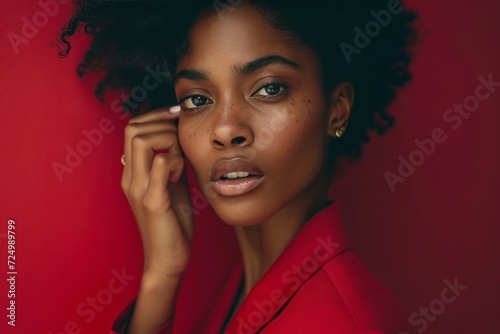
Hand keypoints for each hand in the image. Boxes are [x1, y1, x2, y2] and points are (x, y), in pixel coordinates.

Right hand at [121, 106, 192, 279]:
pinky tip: (183, 175)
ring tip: (180, 156)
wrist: (167, 259)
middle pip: (132, 129)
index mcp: (132, 173)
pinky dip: (176, 161)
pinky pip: (162, 165)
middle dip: (161, 121)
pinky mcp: (154, 202)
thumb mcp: (171, 185)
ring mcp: (139, 189)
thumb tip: (177, 139)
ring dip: (167, 139)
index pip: (132, 128)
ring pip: (141, 141)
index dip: (155, 115)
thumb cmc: (173, 222)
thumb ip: (171, 162)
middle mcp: (130, 178)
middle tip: (181, 133)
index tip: (178, 115)